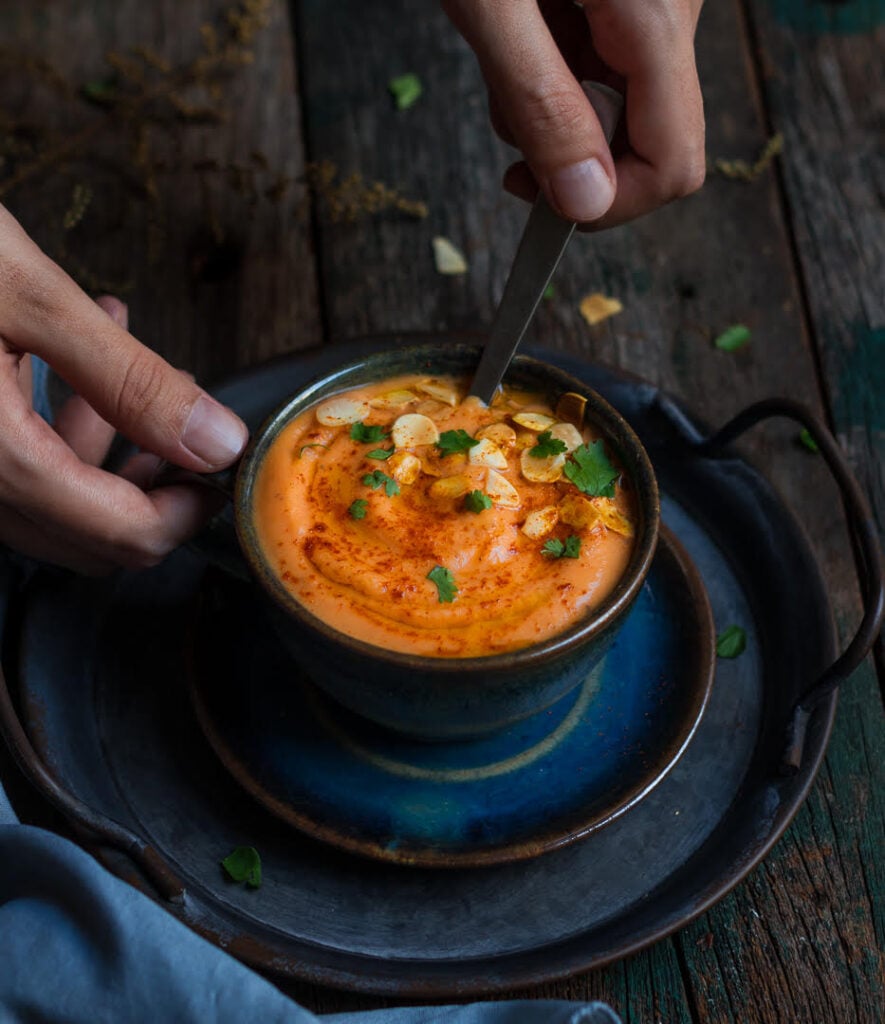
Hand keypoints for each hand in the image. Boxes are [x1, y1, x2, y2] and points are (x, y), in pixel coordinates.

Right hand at [0, 204, 247, 572]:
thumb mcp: (26, 296)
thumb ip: (130, 380)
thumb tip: (215, 441)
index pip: (121, 536)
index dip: (187, 514)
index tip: (222, 473)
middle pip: (90, 538)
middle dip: (154, 489)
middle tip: (192, 429)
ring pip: (54, 504)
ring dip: (111, 452)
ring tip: (147, 377)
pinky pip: (14, 467)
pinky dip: (59, 430)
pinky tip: (79, 365)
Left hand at [443, 0, 705, 226]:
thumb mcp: (493, 6)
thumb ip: (541, 103)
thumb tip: (585, 202)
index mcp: (657, 18)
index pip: (672, 165)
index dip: (607, 205)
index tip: (536, 201)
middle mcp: (675, 13)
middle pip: (648, 142)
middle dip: (565, 149)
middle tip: (505, 102)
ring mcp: (658, 5)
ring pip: (620, 107)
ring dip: (551, 108)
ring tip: (503, 47)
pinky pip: (606, 65)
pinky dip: (554, 70)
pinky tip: (521, 30)